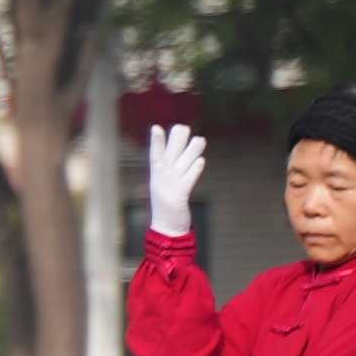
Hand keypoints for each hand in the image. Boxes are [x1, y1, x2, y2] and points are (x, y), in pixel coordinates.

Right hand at [147, 125, 206, 241]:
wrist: (165, 228)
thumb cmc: (167, 206)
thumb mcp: (165, 187)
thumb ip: (172, 172)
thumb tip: (183, 156)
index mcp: (157, 177)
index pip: (155, 155)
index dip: (156, 142)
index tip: (156, 128)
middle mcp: (161, 180)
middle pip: (169, 157)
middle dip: (175, 142)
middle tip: (182, 127)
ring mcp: (169, 188)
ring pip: (181, 166)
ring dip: (190, 152)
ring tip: (200, 139)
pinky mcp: (179, 197)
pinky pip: (187, 181)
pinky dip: (193, 171)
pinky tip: (200, 161)